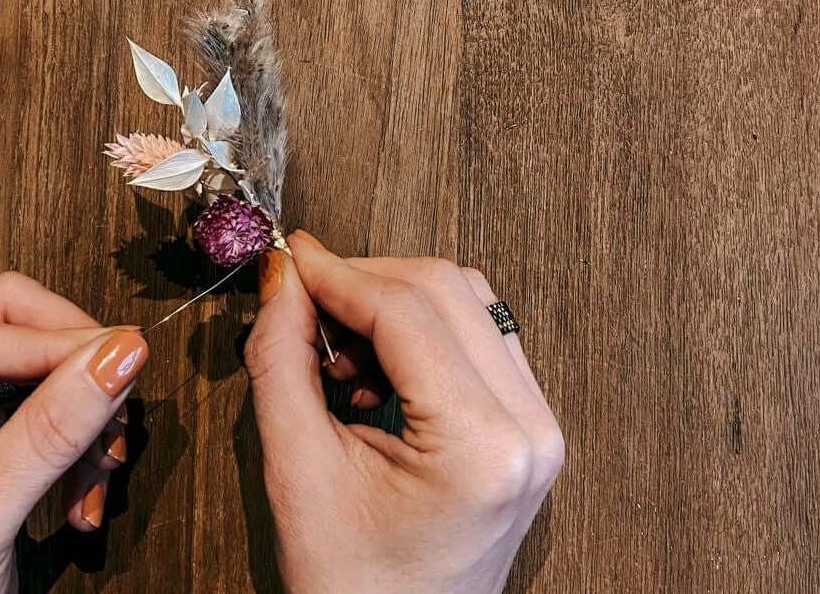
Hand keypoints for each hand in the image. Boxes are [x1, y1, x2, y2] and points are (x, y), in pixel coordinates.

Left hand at [0, 272, 148, 593]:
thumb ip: (50, 430)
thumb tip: (121, 352)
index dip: (55, 344)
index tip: (125, 352)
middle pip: (3, 326)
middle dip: (67, 366)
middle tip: (119, 389)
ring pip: (28, 362)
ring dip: (78, 411)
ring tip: (102, 469)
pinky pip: (36, 405)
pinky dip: (72, 440)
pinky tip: (84, 492)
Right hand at [246, 232, 563, 593]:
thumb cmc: (353, 591)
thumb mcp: (297, 472)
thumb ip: (281, 360)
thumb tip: (280, 277)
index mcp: (482, 448)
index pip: (406, 310)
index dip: (338, 273)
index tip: (288, 260)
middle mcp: (529, 428)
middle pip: (445, 288)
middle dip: (364, 280)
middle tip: (303, 299)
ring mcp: (538, 426)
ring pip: (467, 301)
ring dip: (394, 303)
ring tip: (339, 353)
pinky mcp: (529, 427)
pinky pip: (478, 335)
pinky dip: (421, 331)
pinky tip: (375, 372)